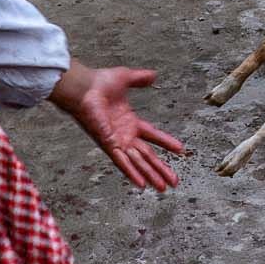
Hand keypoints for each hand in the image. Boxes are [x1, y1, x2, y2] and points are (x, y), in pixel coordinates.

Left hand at [51, 62, 186, 190]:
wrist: (84, 87)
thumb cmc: (99, 83)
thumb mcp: (126, 78)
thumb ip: (140, 79)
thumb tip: (154, 75)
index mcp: (130, 122)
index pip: (152, 135)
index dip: (166, 143)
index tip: (180, 150)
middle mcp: (125, 135)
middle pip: (147, 156)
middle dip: (161, 169)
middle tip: (174, 181)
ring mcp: (117, 142)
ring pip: (138, 162)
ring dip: (151, 175)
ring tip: (164, 188)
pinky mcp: (109, 145)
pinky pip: (122, 162)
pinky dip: (132, 172)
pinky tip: (142, 184)